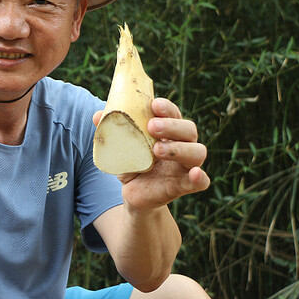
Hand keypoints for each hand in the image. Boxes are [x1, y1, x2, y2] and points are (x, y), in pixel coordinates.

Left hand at [93, 98, 209, 212]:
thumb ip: (111, 131)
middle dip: (172, 126)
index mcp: (168, 132)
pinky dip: (200, 177)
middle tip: (152, 126)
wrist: (133, 193)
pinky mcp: (184, 185)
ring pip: (197, 152)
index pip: (174, 114)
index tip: (153, 104)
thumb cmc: (131, 163)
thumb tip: (97, 116)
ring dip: (180, 148)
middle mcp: (182, 145)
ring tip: (157, 150)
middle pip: (189, 130)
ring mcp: (185, 166)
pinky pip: (201, 182)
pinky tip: (195, 173)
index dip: (167, 108)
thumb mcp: (119, 146)